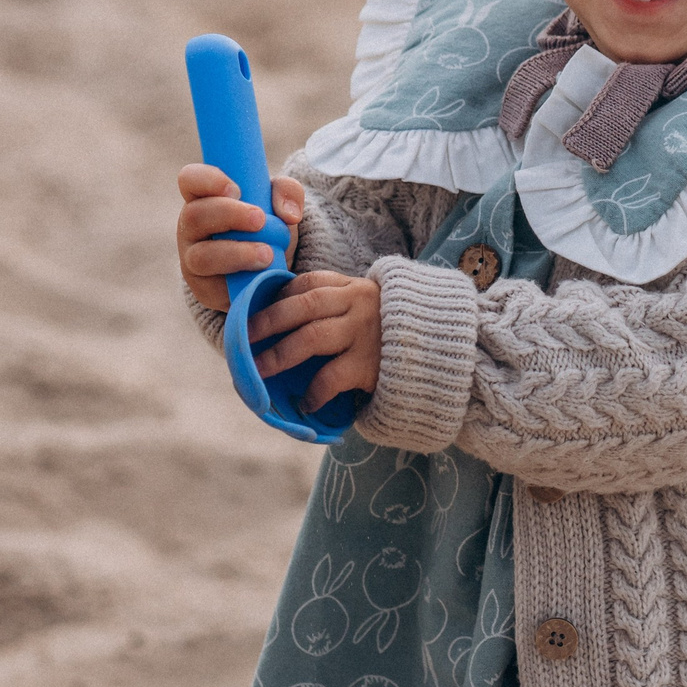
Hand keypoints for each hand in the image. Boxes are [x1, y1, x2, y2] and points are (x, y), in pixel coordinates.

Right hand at [175, 165, 304, 310]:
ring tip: (267, 255)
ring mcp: (193, 259)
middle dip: (229, 215)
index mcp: (205, 197)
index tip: (236, 189)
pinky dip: (238, 280)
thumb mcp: (280, 204)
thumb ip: (288, 193)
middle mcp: (192, 227)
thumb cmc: (266, 227)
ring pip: (201, 256)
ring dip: (237, 253)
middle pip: (194, 215)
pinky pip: (212, 287)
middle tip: (260, 220)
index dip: (207, 180)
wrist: (269, 272)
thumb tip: (289, 213)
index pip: (190, 179)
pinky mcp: (203, 289)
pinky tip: (259, 275)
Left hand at [248, 271, 380, 407]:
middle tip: (245, 338)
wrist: (441, 348)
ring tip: (260, 370)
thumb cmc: (392, 331)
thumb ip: (336, 306)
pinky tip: (306, 402)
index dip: (279, 297)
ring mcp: (363, 334)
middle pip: (303, 306)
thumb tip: (284, 319)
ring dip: (279, 355)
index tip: (257, 312)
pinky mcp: (369, 364)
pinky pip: (331, 377)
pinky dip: (314, 391)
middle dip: (268, 322)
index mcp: (353, 288)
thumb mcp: (367, 307)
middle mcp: (357, 305)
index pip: (308, 283)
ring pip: (311, 338)